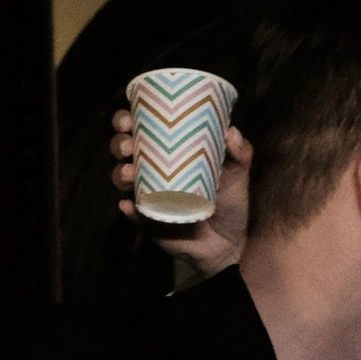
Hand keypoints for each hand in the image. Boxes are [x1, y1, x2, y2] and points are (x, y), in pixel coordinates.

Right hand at [112, 112, 249, 276]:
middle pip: (124, 151)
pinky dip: (129, 210)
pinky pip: (133, 215)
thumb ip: (240, 151)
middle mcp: (152, 170)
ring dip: (120, 174)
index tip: (129, 116)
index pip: (141, 129)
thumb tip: (230, 130)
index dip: (126, 120)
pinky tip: (127, 205)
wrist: (230, 243)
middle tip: (128, 145)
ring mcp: (147, 196)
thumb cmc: (230, 202)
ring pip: (123, 180)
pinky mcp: (148, 221)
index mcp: (168, 152)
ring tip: (130, 173)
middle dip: (119, 144)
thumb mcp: (238, 174)